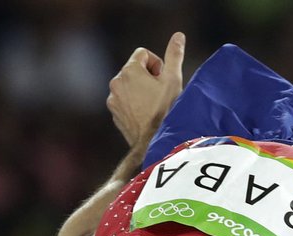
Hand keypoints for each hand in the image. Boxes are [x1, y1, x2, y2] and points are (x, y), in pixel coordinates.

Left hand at [106, 32, 185, 148]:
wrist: (154, 141)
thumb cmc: (166, 110)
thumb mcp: (173, 80)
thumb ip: (174, 55)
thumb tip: (178, 36)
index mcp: (129, 70)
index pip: (143, 54)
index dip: (157, 65)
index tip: (163, 80)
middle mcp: (116, 82)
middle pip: (135, 70)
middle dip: (148, 78)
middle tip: (160, 94)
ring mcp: (113, 99)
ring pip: (129, 86)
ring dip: (141, 91)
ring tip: (154, 106)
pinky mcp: (114, 114)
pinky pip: (124, 101)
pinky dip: (134, 104)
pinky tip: (146, 115)